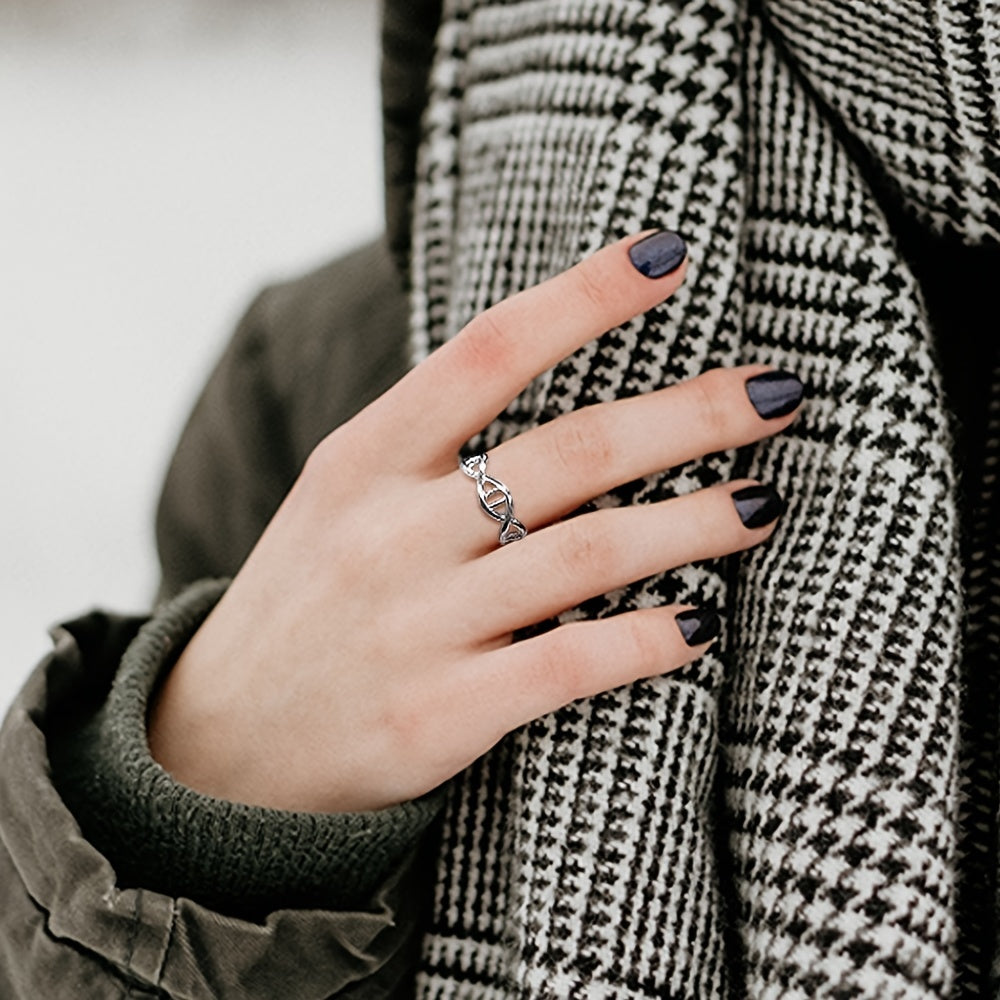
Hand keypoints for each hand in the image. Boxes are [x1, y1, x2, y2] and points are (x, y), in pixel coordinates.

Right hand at [148, 232, 801, 813]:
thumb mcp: (340, 499)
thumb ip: (430, 446)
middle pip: (569, 450)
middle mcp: (391, 531)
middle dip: (689, 413)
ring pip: (588, 553)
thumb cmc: (304, 604)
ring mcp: (416, 625)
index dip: (585, 298)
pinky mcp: (439, 716)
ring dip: (694, 522)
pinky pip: (570, 666)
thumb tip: (552, 384)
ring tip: (764, 501)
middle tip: (779, 392)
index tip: (669, 255)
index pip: (487, 351)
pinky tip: (702, 624)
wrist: (219, 745)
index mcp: (362, 460)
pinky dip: (648, 641)